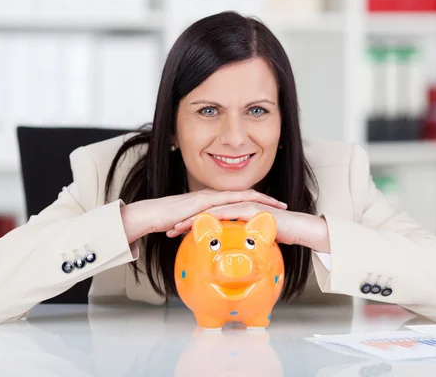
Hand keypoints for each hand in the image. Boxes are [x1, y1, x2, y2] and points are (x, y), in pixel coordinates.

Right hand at [120, 189, 287, 243]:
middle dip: (266, 200)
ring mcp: (209, 197)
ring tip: (276, 206)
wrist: (152, 214)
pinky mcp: (202, 202)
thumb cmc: (170, 221)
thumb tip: (216, 240)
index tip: (275, 210)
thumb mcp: (194, 226)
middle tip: (284, 205)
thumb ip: (207, 229)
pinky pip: (225, 203)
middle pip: (247, 195)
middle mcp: (214, 196)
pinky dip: (240, 205)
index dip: (259, 204)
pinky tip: (253, 209)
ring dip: (260, 200)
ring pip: (240, 196)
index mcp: (215, 202)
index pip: (241, 201)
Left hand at [167, 202, 330, 252]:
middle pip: (205, 211)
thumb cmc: (280, 235)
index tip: (176, 233)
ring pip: (212, 210)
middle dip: (186, 220)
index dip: (191, 223)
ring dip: (193, 219)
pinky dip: (213, 218)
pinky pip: (228, 213)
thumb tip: (233, 257)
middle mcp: (237, 206)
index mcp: (235, 212)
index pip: (208, 216)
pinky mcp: (251, 209)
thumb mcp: (254, 241)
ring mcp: (244, 206)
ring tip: (177, 229)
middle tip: (169, 230)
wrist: (300, 229)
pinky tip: (200, 225)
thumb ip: (242, 243)